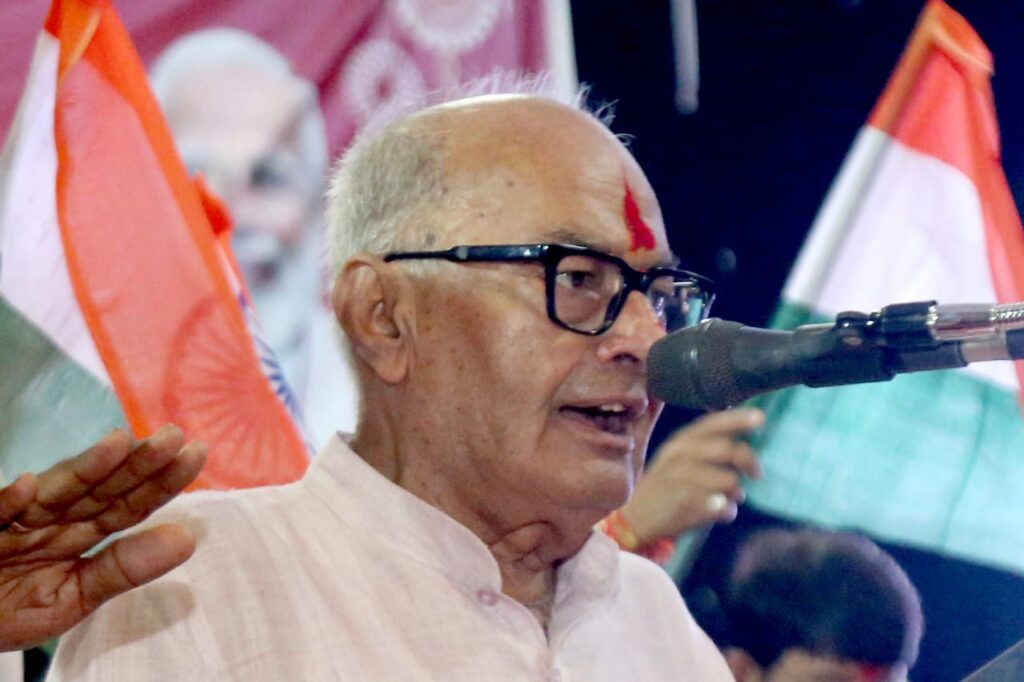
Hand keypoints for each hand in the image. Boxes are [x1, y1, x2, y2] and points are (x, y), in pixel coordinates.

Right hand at [0, 425, 205, 650]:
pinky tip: (27, 486)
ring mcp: (14, 522)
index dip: (163, 481)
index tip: (197, 453)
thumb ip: (122, 570)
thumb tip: (189, 539)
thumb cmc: (6, 608)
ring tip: (119, 443)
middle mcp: (52, 519)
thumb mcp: (69, 599)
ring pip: (54, 492)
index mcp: (79, 533)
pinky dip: (6, 503)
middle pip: (101, 488)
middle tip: (173, 435)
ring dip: (84, 468)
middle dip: (137, 463)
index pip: (129, 504)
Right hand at [622, 408, 763, 542]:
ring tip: (724, 499)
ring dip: (735, 493)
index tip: (761, 417)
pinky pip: (724, 507)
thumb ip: (707, 448)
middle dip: (750, 461)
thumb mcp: (678, 459)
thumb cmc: (666, 487)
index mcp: (680, 442)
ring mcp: (681, 479)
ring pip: (731, 481)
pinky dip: (726, 511)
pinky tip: (717, 512)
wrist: (634, 519)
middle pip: (730, 449)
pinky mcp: (685, 504)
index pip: (712, 424)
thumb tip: (745, 446)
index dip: (738, 419)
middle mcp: (680, 456)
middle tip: (756, 474)